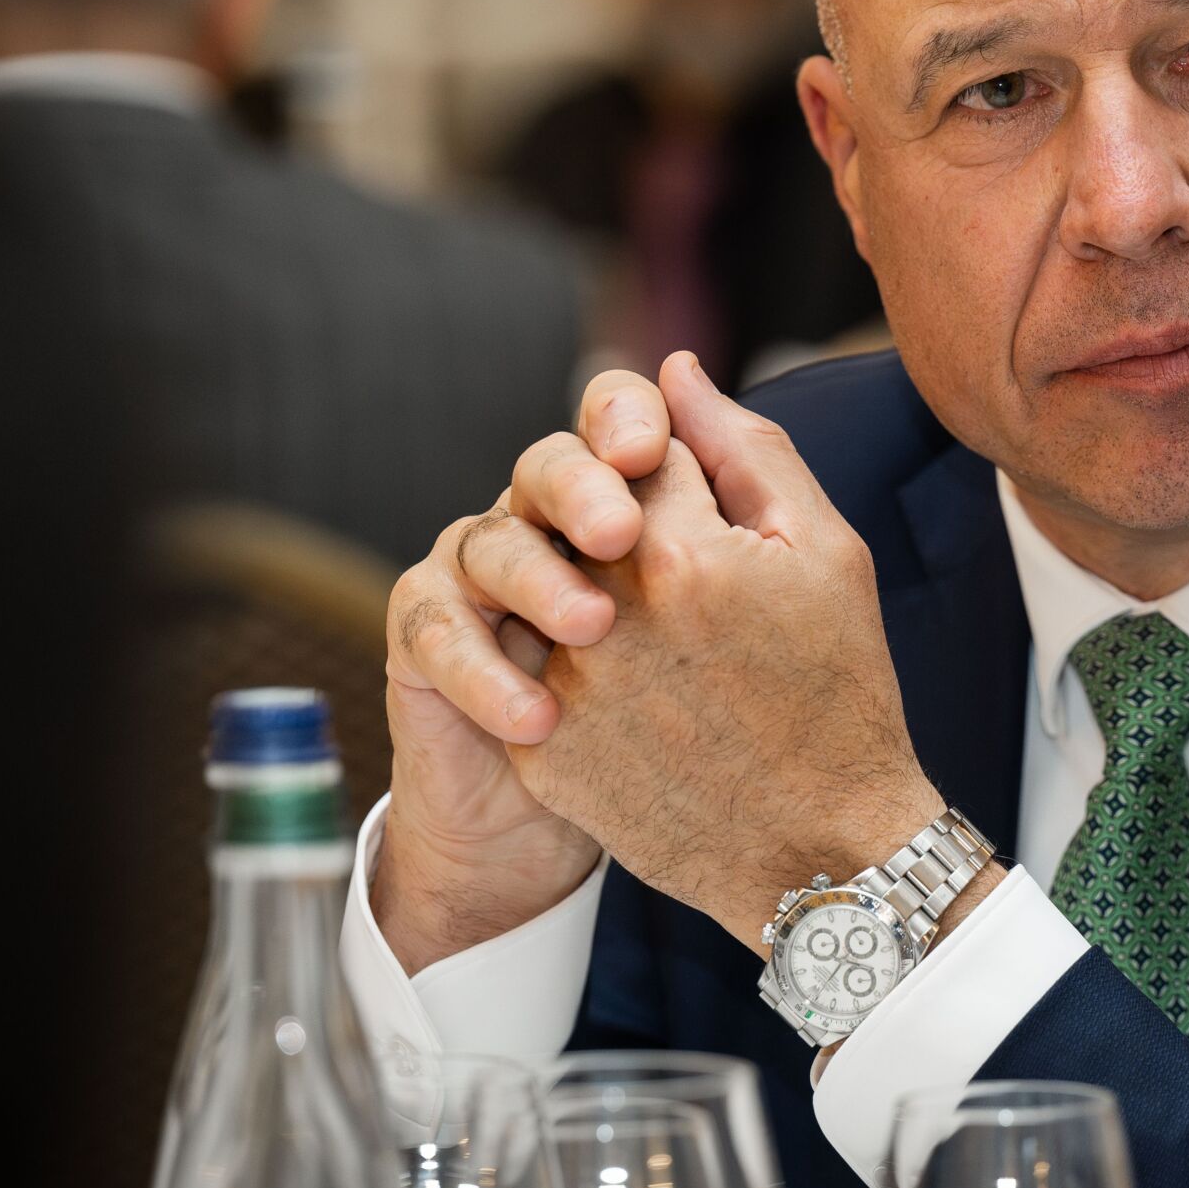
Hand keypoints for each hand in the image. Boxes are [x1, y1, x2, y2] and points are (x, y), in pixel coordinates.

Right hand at [371, 368, 676, 971]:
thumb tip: (684, 368)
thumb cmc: (715, 698)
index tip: (650, 451)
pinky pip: (434, 631)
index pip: (612, 418)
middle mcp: (549, 520)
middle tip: (622, 534)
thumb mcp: (756, 587)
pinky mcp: (432, 644)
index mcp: (627, 493)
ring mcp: (483, 577)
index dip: (623, 416)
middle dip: (580, 490)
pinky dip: (482, 670)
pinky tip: (541, 714)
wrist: (647, 819)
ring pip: (488, 541)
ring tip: (595, 629)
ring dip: (539, 581)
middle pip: (546, 466)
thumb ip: (736, 474)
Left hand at [508, 354, 968, 951]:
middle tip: (693, 593)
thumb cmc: (840, 693)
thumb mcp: (827, 552)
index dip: (687, 483)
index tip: (720, 529)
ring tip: (670, 650)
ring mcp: (564, 688)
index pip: (642, 453)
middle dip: (628, 533)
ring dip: (592, 598)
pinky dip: (572, 667)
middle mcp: (604, 615)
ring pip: (548, 589)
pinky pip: (530, 665)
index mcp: (680, 552)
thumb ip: (746, 446)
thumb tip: (672, 372)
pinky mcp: (540, 750)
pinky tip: (641, 701)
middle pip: (580, 515)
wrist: (822, 850)